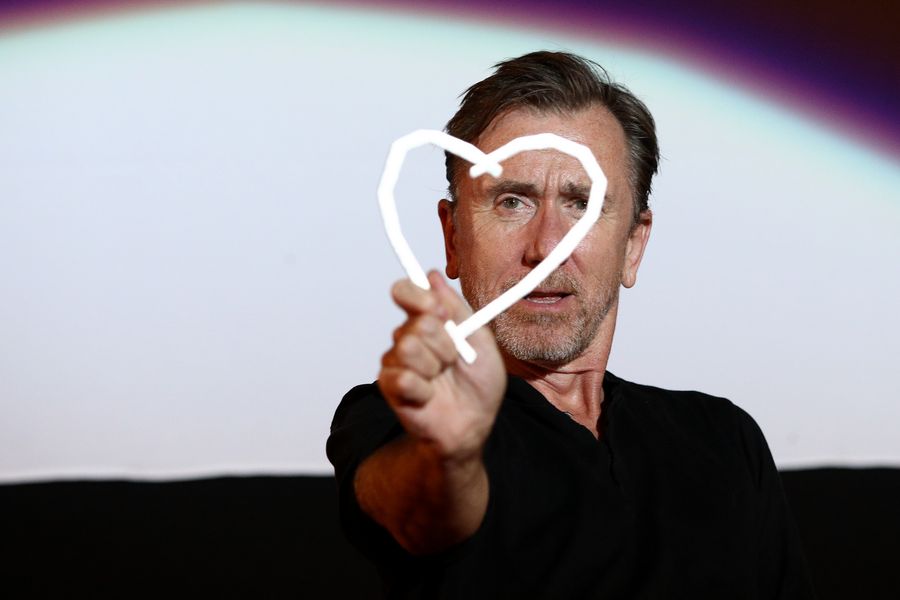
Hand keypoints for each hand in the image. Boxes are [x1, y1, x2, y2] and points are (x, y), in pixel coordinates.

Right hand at [378, 270, 505, 461]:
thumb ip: (457, 307)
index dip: (418, 296)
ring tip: (442, 379)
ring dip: (435, 367)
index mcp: (429, 320)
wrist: (473, 424)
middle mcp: (409, 336)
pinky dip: (423, 388)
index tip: (439, 311)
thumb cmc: (479, 384)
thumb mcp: (481, 339)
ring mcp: (397, 361)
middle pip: (416, 323)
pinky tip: (429, 395)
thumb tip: (433, 276)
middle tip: (453, 361)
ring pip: (408, 348)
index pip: (406, 292)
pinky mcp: (390, 386)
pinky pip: (402, 377)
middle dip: (445, 344)